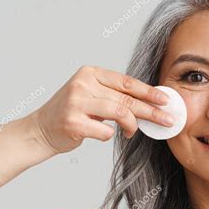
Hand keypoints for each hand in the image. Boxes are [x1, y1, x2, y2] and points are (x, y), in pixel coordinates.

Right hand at [31, 66, 173, 153]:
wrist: (41, 129)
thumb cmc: (74, 112)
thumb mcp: (93, 95)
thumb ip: (115, 95)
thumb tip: (151, 102)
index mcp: (90, 73)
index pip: (127, 82)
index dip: (149, 92)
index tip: (166, 100)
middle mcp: (83, 84)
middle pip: (127, 99)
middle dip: (151, 111)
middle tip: (168, 120)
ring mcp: (76, 102)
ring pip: (120, 113)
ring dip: (133, 126)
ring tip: (132, 133)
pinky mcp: (73, 122)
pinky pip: (106, 132)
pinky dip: (111, 136)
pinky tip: (105, 134)